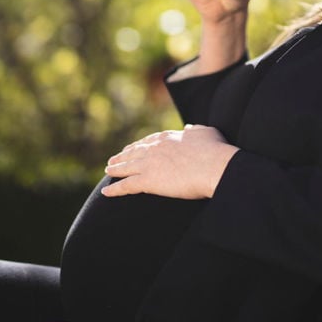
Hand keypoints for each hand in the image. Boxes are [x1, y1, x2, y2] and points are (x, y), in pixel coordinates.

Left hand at [102, 124, 238, 198]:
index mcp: (169, 136)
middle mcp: (155, 148)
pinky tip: (105, 193)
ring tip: (108, 171)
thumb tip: (189, 127)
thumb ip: (195, 130)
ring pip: (127, 167)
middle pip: (134, 152)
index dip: (138, 145)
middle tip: (114, 160)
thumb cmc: (216, 151)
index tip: (132, 148)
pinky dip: (114, 190)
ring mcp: (150, 163)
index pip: (149, 141)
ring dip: (115, 169)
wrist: (215, 167)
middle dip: (123, 156)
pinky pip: (126, 186)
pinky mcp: (148, 181)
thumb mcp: (207, 132)